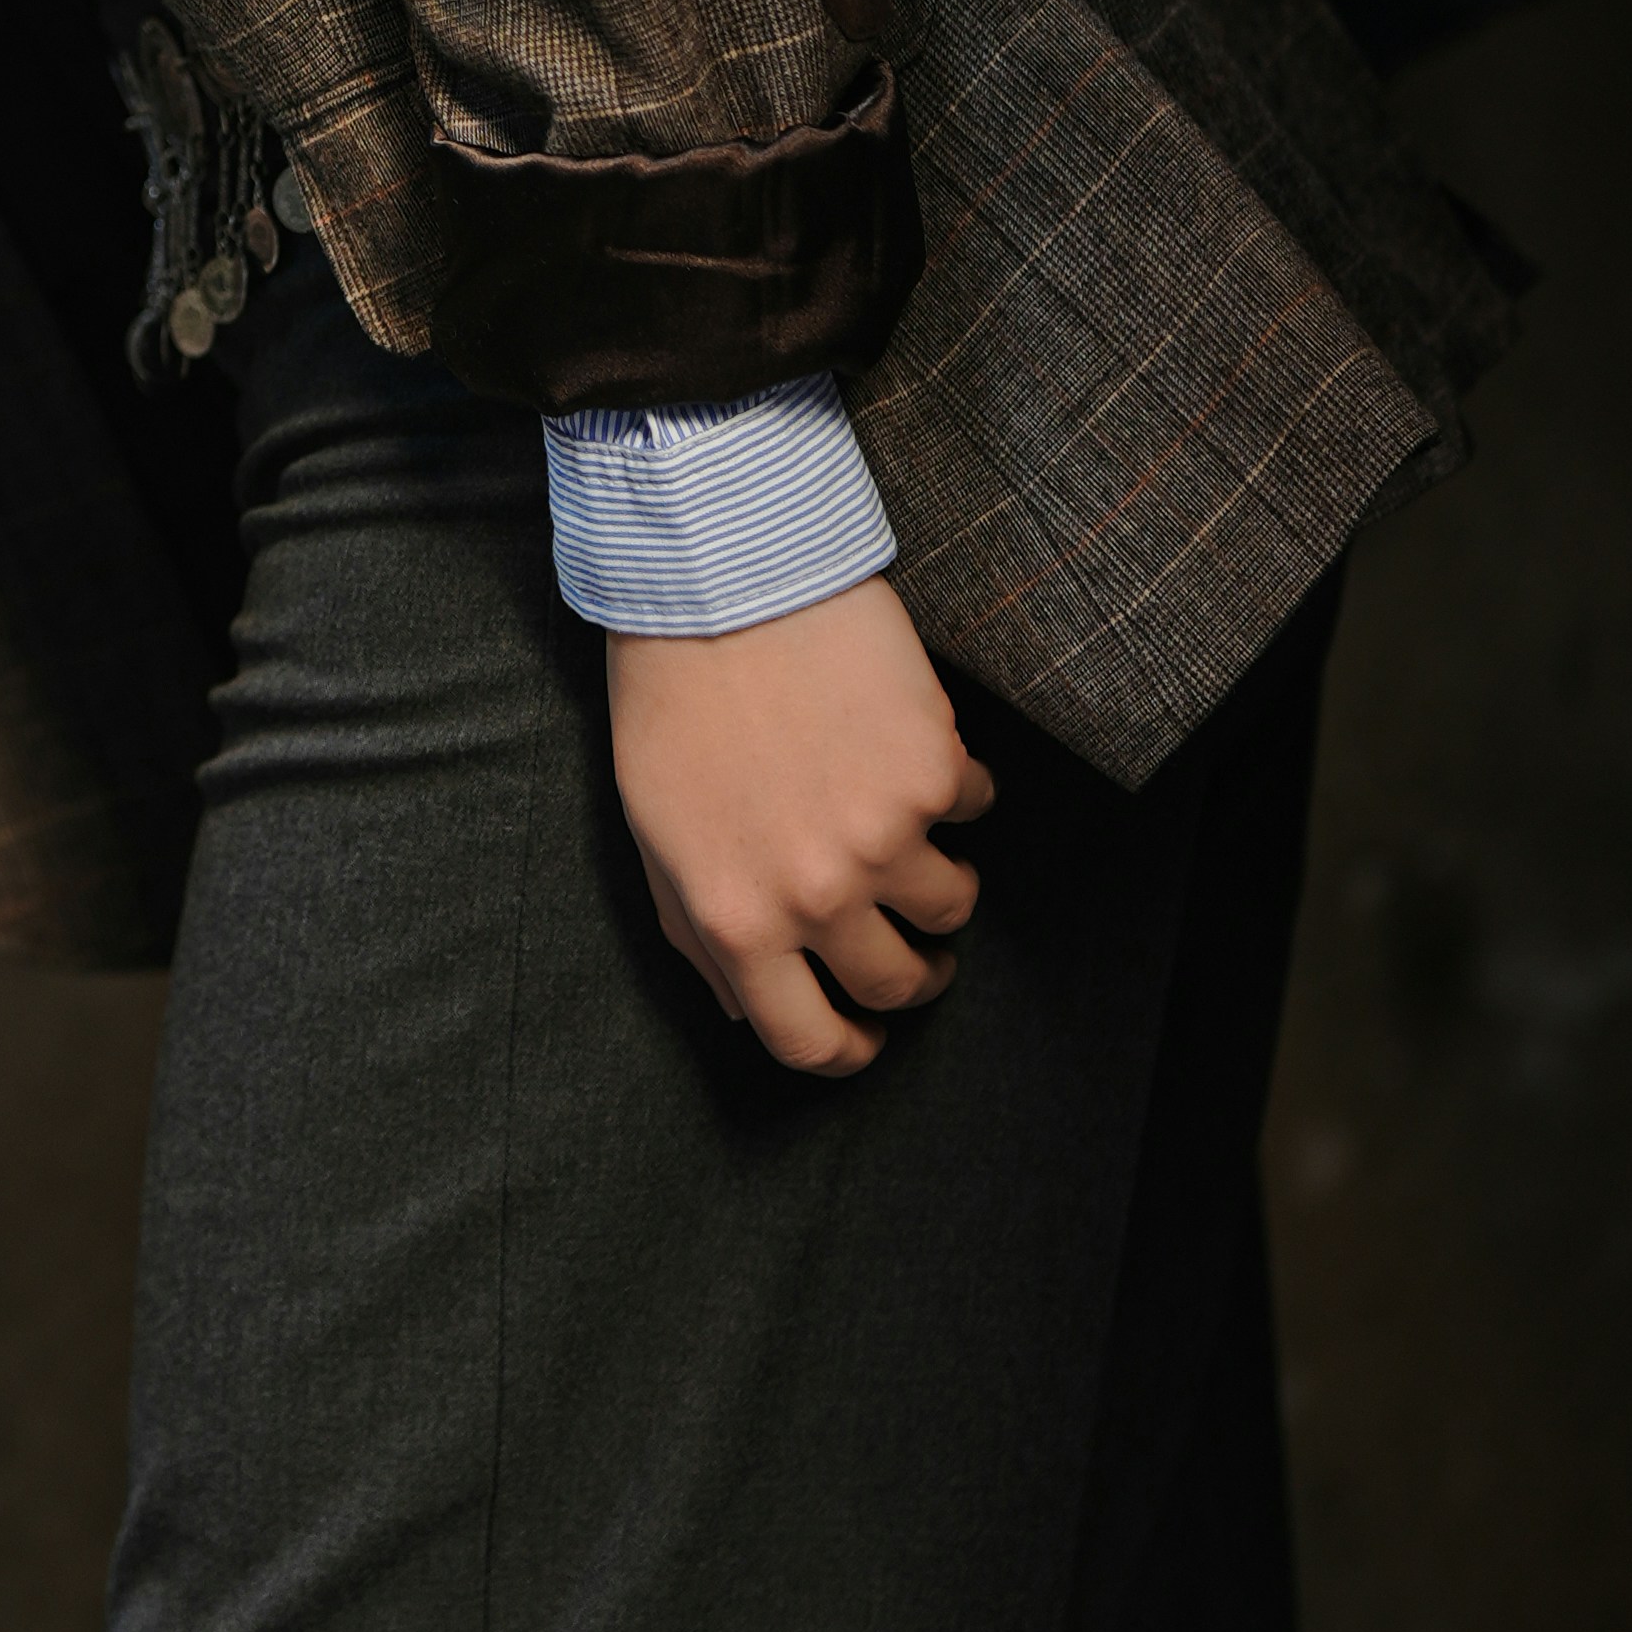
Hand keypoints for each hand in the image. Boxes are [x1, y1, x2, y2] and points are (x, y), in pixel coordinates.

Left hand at [605, 579, 992, 1081]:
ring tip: (917, 844)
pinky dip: (957, 787)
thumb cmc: (672, 704)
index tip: (866, 1036)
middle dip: (914, 976)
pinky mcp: (934, 774)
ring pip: (953, 908)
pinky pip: (975, 809)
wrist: (720, 581)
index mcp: (736, 920)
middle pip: (898, 984)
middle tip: (917, 953)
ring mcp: (883, 838)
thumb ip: (698, 932)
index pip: (807, 1040)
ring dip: (944, 887)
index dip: (846, 1050)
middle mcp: (815, 895)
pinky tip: (917, 750)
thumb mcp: (656, 834)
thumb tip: (743, 1005)